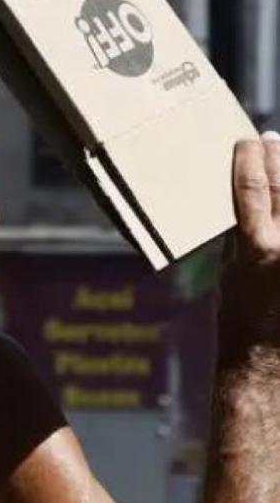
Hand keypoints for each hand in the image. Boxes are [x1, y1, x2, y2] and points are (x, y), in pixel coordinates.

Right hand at [219, 133, 279, 359]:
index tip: (247, 142)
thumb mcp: (229, 272)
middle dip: (277, 158)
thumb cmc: (242, 320)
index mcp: (257, 249)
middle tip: (272, 142)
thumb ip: (239, 235)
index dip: (249, 158)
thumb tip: (241, 202)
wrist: (267, 360)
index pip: (253, 187)